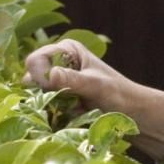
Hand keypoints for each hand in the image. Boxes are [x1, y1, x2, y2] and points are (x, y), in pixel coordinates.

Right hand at [19, 36, 136, 121]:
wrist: (131, 112)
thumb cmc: (117, 93)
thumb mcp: (94, 84)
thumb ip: (72, 79)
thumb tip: (50, 75)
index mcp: (66, 50)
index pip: (35, 60)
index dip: (40, 76)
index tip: (53, 89)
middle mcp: (58, 63)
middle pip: (32, 77)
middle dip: (46, 92)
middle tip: (68, 100)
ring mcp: (57, 82)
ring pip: (37, 95)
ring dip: (53, 105)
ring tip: (75, 106)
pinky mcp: (59, 98)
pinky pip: (46, 107)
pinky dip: (57, 113)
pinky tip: (75, 112)